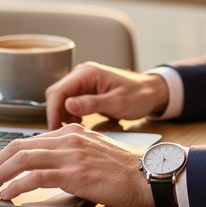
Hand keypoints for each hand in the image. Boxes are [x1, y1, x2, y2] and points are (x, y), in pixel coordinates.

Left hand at [0, 124, 153, 206]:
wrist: (149, 175)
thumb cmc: (125, 171)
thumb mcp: (94, 154)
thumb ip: (72, 155)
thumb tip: (47, 169)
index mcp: (72, 133)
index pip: (27, 141)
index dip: (4, 156)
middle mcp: (68, 138)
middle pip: (18, 147)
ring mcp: (71, 154)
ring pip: (22, 160)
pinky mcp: (75, 173)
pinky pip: (36, 177)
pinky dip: (17, 186)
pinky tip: (8, 196)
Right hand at [44, 62, 169, 128]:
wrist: (152, 92)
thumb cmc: (139, 96)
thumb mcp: (117, 102)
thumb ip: (92, 104)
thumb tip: (68, 106)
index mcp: (88, 73)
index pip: (59, 91)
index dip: (53, 111)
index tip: (54, 130)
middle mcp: (82, 74)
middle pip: (57, 94)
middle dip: (56, 114)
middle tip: (61, 133)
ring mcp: (83, 81)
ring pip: (62, 99)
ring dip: (63, 115)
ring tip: (72, 129)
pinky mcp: (86, 90)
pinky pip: (70, 101)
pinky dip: (70, 114)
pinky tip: (79, 123)